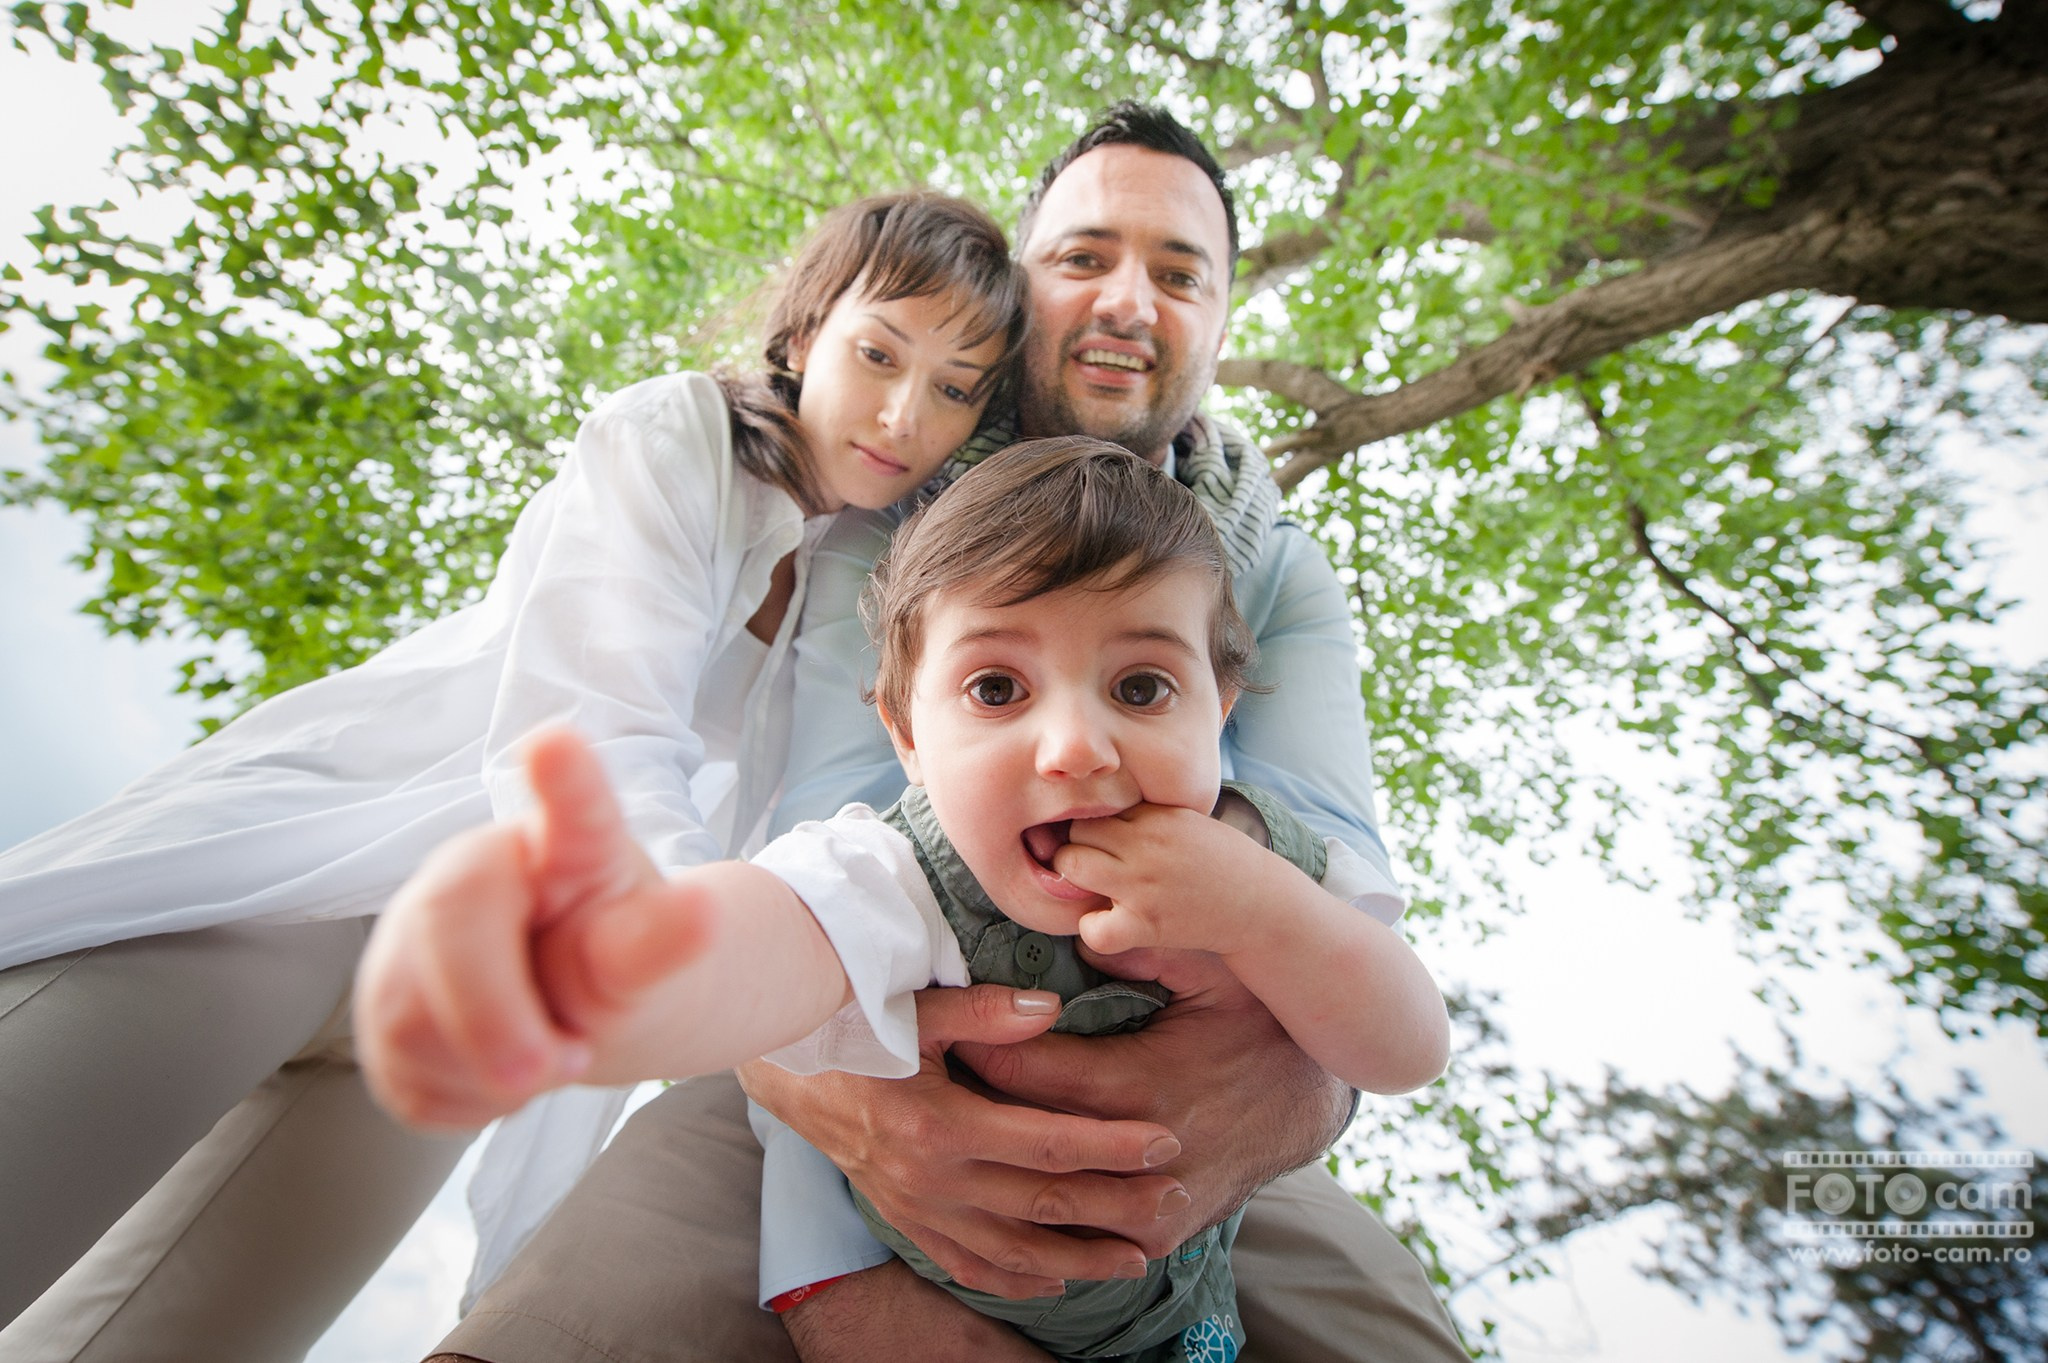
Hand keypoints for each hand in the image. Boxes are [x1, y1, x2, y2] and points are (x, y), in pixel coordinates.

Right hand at [356, 727, 710, 1128]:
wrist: (573, 1002)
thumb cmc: (611, 954)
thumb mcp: (647, 954)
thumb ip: (660, 943)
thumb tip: (701, 911)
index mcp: (563, 844)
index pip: (570, 809)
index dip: (565, 779)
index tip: (558, 743)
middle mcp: (472, 871)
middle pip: (447, 927)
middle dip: (492, 1019)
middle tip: (556, 1067)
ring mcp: (413, 934)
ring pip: (410, 1016)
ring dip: (489, 1070)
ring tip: (545, 1054)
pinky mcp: (385, 1004)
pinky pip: (402, 1073)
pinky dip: (461, 1098)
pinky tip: (495, 1074)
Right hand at [739, 984, 1188, 1299]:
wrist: (788, 1074)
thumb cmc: (855, 1032)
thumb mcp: (914, 1012)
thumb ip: (983, 1013)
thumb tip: (1050, 1008)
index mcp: (941, 1124)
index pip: (1046, 1144)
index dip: (1109, 1146)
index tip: (1163, 1143)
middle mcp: (932, 1179)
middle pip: (1042, 1205)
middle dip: (1114, 1206)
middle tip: (1173, 1200)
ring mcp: (919, 1210)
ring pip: (1013, 1250)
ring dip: (1078, 1259)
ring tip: (1135, 1259)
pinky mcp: (907, 1222)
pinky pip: (967, 1265)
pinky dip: (1014, 1280)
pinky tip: (1054, 1284)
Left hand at [952, 947, 1352, 1252]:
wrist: (1302, 1103)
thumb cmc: (1248, 1023)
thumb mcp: (1211, 970)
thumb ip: (1147, 947)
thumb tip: (1083, 930)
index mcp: (1142, 1083)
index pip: (1030, 1072)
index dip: (977, 1048)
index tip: (935, 1029)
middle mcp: (1140, 1154)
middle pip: (1020, 1134)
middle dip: (966, 1105)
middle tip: (914, 1077)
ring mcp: (1147, 1205)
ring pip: (1039, 1193)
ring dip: (989, 1164)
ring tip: (936, 1128)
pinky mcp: (1154, 1235)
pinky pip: (1074, 1234)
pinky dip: (1031, 1209)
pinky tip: (989, 1180)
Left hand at [1053, 802, 1278, 956]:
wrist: (1261, 904)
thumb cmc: (1222, 861)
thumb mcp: (1187, 821)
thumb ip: (1146, 815)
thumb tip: (1097, 807)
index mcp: (1157, 816)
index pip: (1095, 808)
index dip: (1091, 827)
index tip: (1100, 843)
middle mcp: (1146, 844)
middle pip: (1075, 832)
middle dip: (1077, 848)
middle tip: (1095, 867)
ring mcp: (1144, 885)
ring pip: (1072, 867)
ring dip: (1076, 881)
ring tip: (1098, 891)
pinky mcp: (1148, 924)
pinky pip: (1093, 928)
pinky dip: (1095, 930)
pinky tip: (1112, 923)